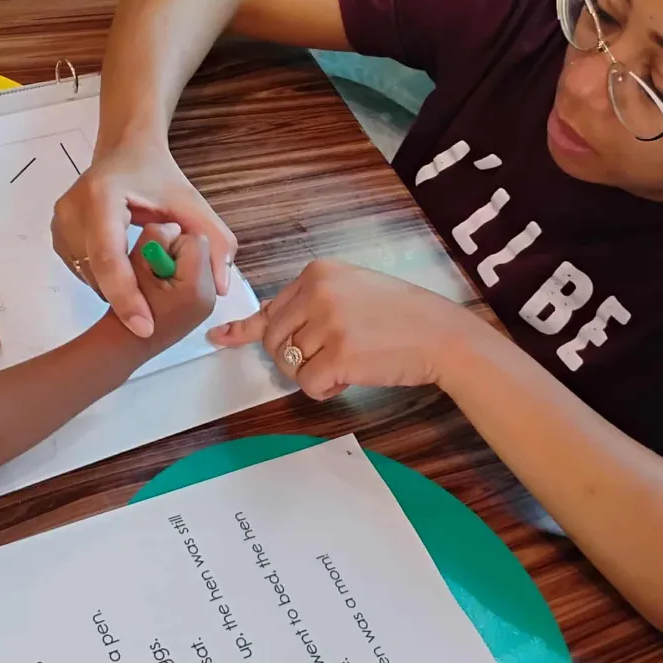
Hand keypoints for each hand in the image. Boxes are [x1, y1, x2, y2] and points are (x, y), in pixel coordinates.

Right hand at [52, 141, 235, 338]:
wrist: (125, 149)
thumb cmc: (158, 175)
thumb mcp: (191, 203)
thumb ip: (214, 241)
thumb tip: (222, 287)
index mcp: (102, 196)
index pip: (110, 257)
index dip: (127, 296)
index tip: (145, 328)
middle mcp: (72, 209)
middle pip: (98, 272)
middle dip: (128, 296)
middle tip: (154, 307)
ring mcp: (60, 223)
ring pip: (90, 277)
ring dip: (118, 288)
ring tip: (144, 271)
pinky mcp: (57, 235)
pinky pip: (83, 272)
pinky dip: (106, 279)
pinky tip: (125, 265)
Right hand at [127, 227, 217, 358]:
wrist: (123, 345)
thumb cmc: (123, 305)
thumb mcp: (136, 262)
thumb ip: (157, 237)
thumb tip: (173, 227)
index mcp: (197, 287)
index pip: (195, 239)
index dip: (170, 242)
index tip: (152, 258)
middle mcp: (210, 296)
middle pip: (199, 249)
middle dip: (175, 251)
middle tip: (152, 269)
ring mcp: (207, 303)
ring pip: (197, 260)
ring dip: (176, 261)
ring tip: (155, 279)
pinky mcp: (201, 305)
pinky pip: (196, 274)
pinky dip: (179, 273)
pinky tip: (161, 286)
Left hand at [208, 260, 481, 400]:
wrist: (442, 334)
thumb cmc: (401, 315)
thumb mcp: (351, 290)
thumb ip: (310, 302)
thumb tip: (260, 325)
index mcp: (317, 272)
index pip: (270, 308)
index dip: (249, 330)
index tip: (220, 338)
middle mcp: (317, 292)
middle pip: (272, 340)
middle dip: (292, 358)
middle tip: (328, 358)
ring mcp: (327, 323)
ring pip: (288, 365)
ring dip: (313, 374)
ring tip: (349, 362)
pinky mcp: (339, 355)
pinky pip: (307, 385)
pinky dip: (325, 390)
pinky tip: (350, 378)